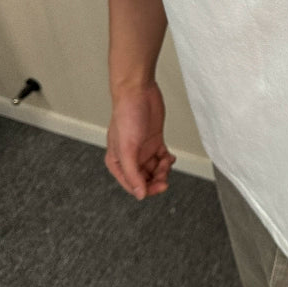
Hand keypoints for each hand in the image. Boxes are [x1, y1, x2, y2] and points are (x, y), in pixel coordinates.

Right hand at [105, 82, 175, 199]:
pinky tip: (170, 157)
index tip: (160, 186)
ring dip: (163, 169)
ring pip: (155, 170)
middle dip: (156, 179)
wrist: (138, 92)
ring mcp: (142, 149)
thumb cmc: (127, 115)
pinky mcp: (154, 141)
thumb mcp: (128, 148)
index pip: (132, 185)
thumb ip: (133, 173)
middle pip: (145, 179)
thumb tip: (140, 194)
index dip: (146, 189)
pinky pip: (162, 158)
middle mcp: (129, 158)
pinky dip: (167, 160)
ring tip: (166, 161)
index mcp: (117, 162)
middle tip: (165, 175)